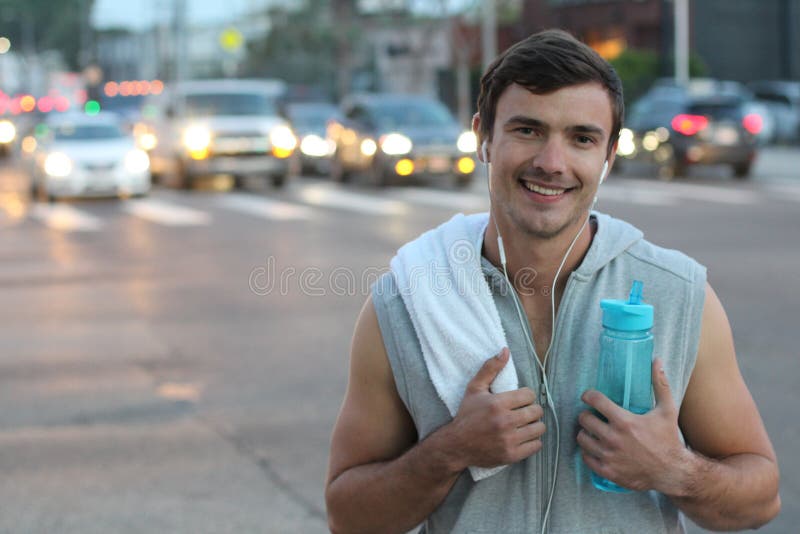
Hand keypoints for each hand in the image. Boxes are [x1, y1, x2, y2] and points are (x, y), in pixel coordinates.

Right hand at [447, 348, 545, 469]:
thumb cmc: (467, 414)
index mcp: (497, 403)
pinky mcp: (512, 455)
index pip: (530, 395)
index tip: (519, 399)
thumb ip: (490, 368)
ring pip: (539, 428)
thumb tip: (505, 350)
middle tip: (523, 411)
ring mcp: (509, 440)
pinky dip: (533, 441)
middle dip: (531, 410)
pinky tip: (523, 436)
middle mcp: (505, 422)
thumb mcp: (474, 388)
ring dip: (534, 425)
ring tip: (524, 424)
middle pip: (536, 412)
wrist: (456, 445)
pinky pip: (536, 445)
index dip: (526, 396)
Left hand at [577, 358, 688, 492]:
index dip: (588, 395)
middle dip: (587, 415)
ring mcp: (609, 456)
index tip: (589, 396)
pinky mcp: (607, 471)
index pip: (594, 400)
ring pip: (582, 438)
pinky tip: (595, 447)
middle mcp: (613, 438)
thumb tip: (657, 361)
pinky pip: (586, 457)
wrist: (672, 472)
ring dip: (585, 432)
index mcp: (624, 421)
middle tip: (592, 415)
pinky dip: (587, 451)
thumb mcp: (667, 410)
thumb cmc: (668, 439)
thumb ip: (660, 384)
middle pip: (584, 419)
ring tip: (593, 431)